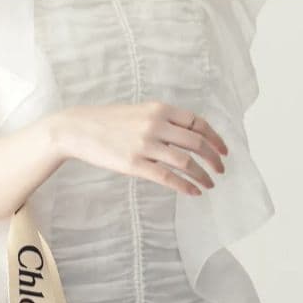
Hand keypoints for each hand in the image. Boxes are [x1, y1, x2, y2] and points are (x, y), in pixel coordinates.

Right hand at [50, 100, 227, 196]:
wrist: (79, 129)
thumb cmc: (108, 122)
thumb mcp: (139, 113)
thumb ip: (162, 121)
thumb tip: (184, 137)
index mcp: (160, 109)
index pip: (197, 123)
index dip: (214, 138)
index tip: (223, 150)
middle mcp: (156, 124)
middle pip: (196, 142)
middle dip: (213, 158)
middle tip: (221, 170)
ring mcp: (145, 145)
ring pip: (185, 162)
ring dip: (202, 175)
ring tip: (209, 185)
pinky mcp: (135, 164)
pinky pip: (167, 177)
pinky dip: (184, 186)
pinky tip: (193, 192)